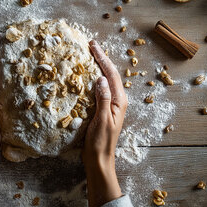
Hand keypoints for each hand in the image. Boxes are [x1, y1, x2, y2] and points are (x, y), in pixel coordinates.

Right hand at [84, 40, 126, 206]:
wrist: (99, 161)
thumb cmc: (100, 143)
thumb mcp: (102, 120)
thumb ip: (103, 99)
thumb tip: (101, 78)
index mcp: (119, 101)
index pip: (111, 74)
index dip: (102, 58)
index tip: (93, 46)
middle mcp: (117, 101)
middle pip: (110, 74)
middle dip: (101, 59)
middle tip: (90, 45)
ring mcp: (111, 105)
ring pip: (106, 80)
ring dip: (98, 67)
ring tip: (89, 55)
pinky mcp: (103, 110)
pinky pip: (100, 89)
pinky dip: (93, 79)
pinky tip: (86, 76)